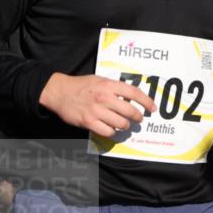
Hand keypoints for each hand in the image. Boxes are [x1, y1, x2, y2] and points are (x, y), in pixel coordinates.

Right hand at [38, 73, 157, 138]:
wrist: (60, 92)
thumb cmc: (81, 85)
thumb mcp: (99, 80)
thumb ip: (114, 87)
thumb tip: (131, 96)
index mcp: (108, 85)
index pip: (134, 93)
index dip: (146, 102)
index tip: (152, 108)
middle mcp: (104, 98)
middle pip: (130, 111)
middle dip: (138, 117)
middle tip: (139, 119)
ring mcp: (96, 111)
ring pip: (121, 124)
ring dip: (125, 126)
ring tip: (124, 125)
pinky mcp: (89, 122)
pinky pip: (108, 132)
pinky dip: (113, 132)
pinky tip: (111, 129)